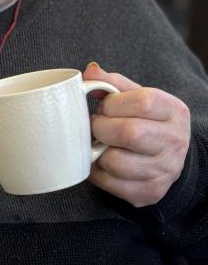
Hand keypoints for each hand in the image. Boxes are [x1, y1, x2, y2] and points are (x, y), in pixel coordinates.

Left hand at [84, 62, 190, 206]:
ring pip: (117, 162)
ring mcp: (164, 170)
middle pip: (130, 133)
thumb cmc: (146, 119)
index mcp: (173, 111)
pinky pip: (112, 184)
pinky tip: (100, 161)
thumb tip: (89, 72)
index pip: (143, 102)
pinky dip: (97, 172)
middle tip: (96, 125)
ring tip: (98, 143)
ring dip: (97, 151)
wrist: (168, 155)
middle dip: (101, 127)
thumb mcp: (137, 95)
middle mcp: (174, 141)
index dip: (113, 103)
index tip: (104, 106)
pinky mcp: (150, 192)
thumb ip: (113, 83)